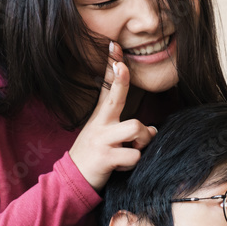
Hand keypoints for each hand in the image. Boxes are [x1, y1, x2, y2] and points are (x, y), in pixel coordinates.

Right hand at [68, 41, 157, 191]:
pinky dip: (133, 163)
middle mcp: (100, 124)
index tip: (114, 46)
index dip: (112, 67)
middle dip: (120, 80)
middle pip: (116, 97)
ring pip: (137, 128)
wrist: (72, 179)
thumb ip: (130, 130)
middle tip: (122, 66)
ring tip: (130, 149)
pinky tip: (120, 166)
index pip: (108, 87)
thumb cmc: (96, 155)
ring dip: (142, 140)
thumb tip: (154, 129)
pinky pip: (134, 155)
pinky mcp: (106, 157)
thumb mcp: (106, 136)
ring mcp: (102, 139)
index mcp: (101, 117)